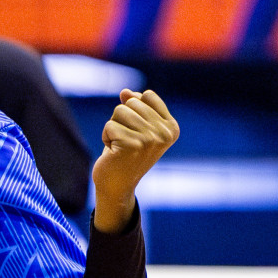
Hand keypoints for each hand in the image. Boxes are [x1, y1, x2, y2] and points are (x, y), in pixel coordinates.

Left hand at [91, 89, 178, 232]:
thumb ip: (135, 106)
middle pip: (131, 102)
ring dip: (113, 128)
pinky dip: (106, 137)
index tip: (137, 131)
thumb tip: (126, 91)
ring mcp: (150, 139)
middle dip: (122, 119)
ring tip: (120, 145)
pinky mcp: (132, 144)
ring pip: (119, 111)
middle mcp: (165, 133)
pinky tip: (113, 152)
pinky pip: (109, 125)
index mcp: (171, 127)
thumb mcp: (135, 126)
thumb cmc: (125, 153)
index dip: (134, 109)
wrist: (116, 185)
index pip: (147, 96)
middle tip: (126, 140)